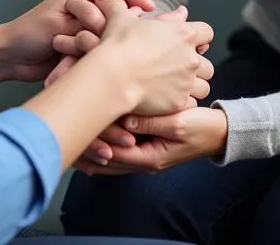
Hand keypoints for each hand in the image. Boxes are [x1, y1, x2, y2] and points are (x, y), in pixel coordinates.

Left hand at [0, 0, 155, 82]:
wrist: (13, 57)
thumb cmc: (31, 32)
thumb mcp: (65, 21)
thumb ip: (95, 19)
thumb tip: (127, 17)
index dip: (139, 1)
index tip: (152, 16)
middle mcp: (90, 6)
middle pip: (121, 16)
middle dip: (118, 33)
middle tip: (113, 45)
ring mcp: (90, 28)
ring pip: (112, 39)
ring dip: (101, 51)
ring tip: (81, 58)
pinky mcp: (87, 47)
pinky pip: (101, 55)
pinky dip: (93, 63)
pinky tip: (74, 68)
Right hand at [46, 6, 213, 162]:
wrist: (113, 75)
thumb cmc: (118, 44)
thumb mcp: (121, 17)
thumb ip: (123, 3)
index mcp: (183, 34)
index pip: (207, 32)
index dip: (197, 36)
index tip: (185, 41)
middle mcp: (191, 58)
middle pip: (208, 64)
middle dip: (196, 65)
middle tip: (177, 66)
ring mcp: (187, 82)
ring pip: (203, 86)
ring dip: (192, 86)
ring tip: (174, 85)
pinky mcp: (179, 102)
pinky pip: (190, 104)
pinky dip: (181, 102)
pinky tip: (166, 99)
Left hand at [74, 106, 227, 175]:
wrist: (216, 133)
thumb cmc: (199, 127)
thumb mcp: (177, 123)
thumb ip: (151, 122)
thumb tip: (125, 118)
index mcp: (149, 157)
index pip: (113, 153)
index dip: (94, 141)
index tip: (77, 127)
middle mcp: (142, 160)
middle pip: (106, 160)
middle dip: (86, 149)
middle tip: (63, 134)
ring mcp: (142, 155)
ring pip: (109, 158)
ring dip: (91, 147)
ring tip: (69, 134)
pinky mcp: (143, 146)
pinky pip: (117, 149)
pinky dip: (103, 143)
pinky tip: (90, 133)